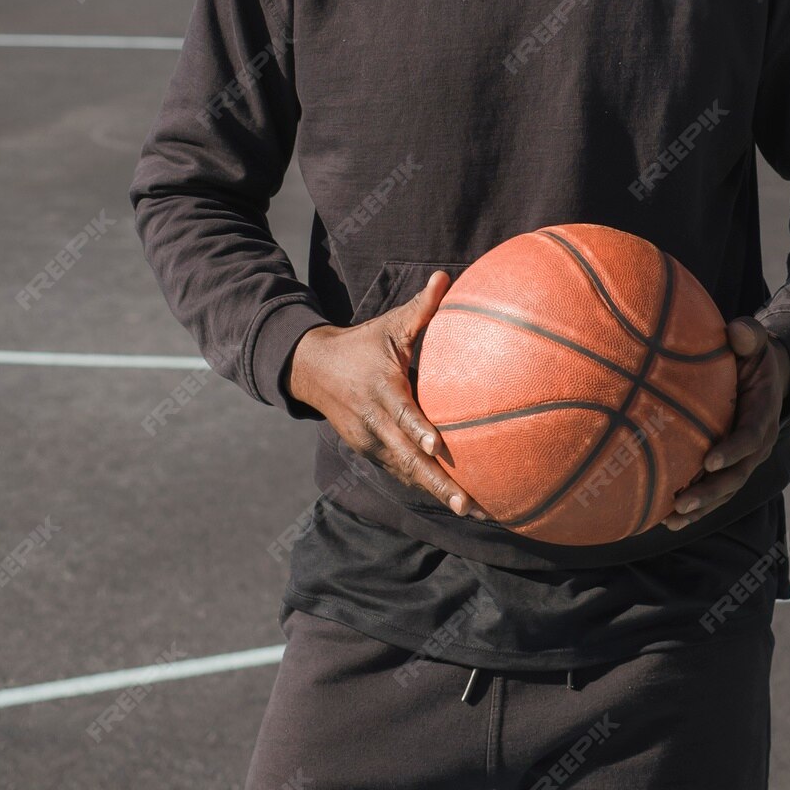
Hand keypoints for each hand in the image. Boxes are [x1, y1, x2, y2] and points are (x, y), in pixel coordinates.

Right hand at [287, 270, 486, 518]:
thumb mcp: (388, 325)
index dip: (419, 432)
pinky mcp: (371, 452)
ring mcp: (371, 443)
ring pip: (407, 473)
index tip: (438, 448)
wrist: (314, 371)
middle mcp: (375, 423)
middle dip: (439, 485)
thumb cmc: (361, 344)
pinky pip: (401, 473)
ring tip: (475, 513)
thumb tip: (445, 276)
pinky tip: (456, 502)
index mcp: (382, 391)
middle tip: (469, 507)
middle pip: (409, 460)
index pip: (402, 414)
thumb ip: (420, 307)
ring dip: (438, 494)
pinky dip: (425, 488)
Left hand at [660, 321, 789, 531]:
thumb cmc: (752, 354)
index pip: (751, 437)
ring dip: (701, 507)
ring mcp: (746, 459)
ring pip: (726, 490)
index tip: (709, 461)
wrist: (766, 375)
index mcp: (764, 414)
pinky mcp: (731, 465)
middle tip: (682, 501)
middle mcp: (758, 443)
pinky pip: (715, 491)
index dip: (732, 451)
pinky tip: (667, 519)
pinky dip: (696, 507)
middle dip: (711, 492)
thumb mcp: (755, 339)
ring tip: (671, 519)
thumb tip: (735, 329)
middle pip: (737, 475)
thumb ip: (748, 334)